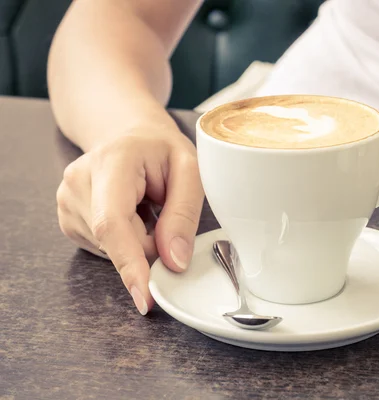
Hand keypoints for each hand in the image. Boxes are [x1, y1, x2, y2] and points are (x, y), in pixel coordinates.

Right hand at [57, 126, 203, 313]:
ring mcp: (68, 200)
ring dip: (140, 241)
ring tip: (146, 206)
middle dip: (151, 247)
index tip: (144, 296)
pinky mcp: (69, 218)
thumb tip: (174, 262)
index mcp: (113, 161)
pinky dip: (127, 240)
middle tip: (167, 218)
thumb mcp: (190, 170)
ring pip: (112, 249)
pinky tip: (132, 213)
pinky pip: (106, 247)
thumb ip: (184, 215)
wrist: (131, 135)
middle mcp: (79, 181)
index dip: (129, 263)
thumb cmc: (161, 149)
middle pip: (117, 242)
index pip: (113, 222)